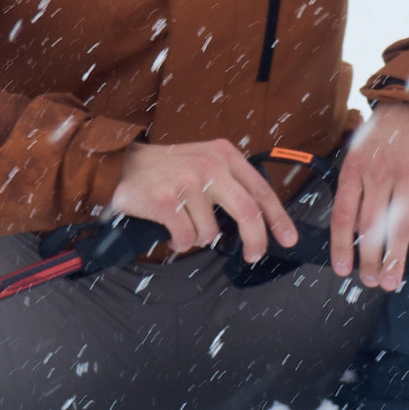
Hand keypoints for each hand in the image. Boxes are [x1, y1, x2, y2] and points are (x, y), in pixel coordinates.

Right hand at [108, 139, 300, 261]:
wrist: (120, 164)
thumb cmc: (166, 169)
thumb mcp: (204, 161)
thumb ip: (230, 182)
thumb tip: (259, 219)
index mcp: (224, 154)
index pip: (260, 190)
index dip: (278, 217)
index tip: (288, 238)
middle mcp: (209, 165)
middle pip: (247, 212)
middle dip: (255, 240)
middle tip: (253, 255)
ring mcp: (187, 182)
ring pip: (211, 232)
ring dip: (198, 237)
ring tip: (183, 224)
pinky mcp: (166, 200)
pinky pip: (186, 238)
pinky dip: (179, 242)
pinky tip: (170, 230)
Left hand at [329, 103, 408, 290]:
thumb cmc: (386, 133)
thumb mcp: (359, 151)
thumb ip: (355, 186)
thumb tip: (351, 229)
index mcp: (355, 169)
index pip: (344, 216)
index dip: (342, 247)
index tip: (343, 270)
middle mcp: (379, 173)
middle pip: (371, 227)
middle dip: (370, 260)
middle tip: (372, 282)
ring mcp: (408, 174)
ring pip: (399, 225)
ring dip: (395, 258)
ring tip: (393, 281)